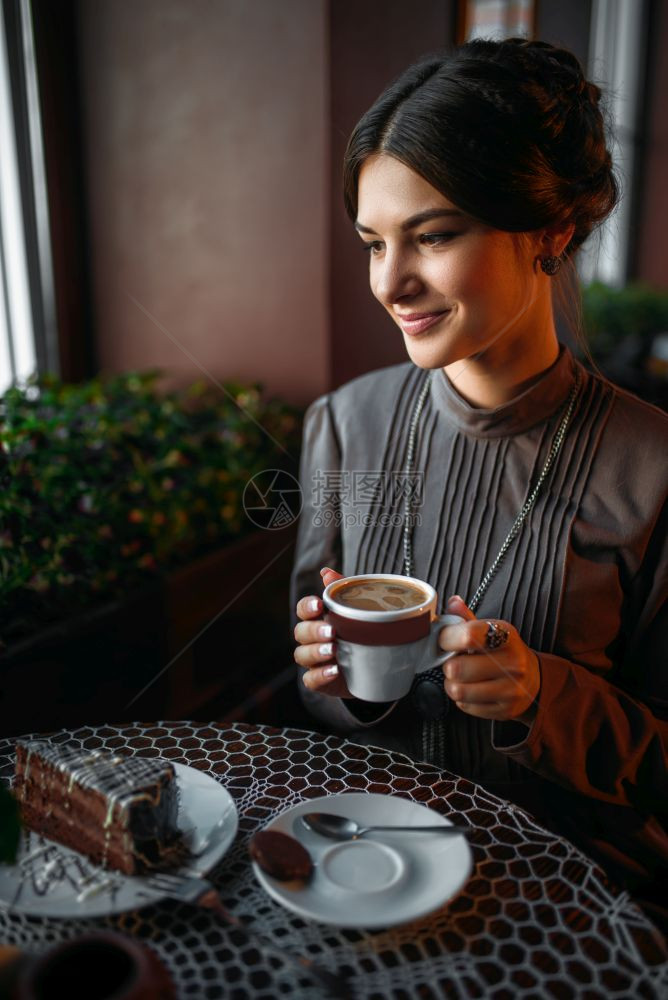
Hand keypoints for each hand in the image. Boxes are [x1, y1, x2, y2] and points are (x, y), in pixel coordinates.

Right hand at [294, 567, 352, 698]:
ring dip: (316, 652)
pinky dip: (320, 675)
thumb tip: (326, 572)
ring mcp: (315, 661)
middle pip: (300, 632)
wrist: (375, 668)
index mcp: (318, 619)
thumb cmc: (360, 634)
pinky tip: (334, 671)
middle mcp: (312, 639)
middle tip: (331, 631)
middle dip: (313, 631)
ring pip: (302, 655)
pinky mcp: (320, 681)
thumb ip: (341, 592)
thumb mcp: (356, 612)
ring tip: (334, 650)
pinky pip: (310, 680)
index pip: (303, 610)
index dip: (307, 607)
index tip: (319, 605)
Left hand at [439, 596, 539, 724]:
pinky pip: (466, 707)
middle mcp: (513, 662)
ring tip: (460, 678)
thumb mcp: (490, 629)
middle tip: (454, 662)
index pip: (468, 635)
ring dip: (452, 684)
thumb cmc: (502, 650)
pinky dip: (463, 700)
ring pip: (458, 691)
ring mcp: (511, 689)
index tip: (444, 640)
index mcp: (506, 635)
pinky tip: (472, 690)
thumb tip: (452, 602)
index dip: (447, 638)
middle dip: (448, 665)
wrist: (532, 677)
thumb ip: (467, 618)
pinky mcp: (505, 710)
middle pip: (458, 668)